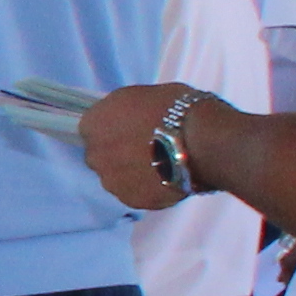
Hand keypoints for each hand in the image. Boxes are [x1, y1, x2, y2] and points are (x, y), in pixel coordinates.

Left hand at [73, 82, 187, 214]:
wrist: (203, 142)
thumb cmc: (178, 110)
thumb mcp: (147, 95)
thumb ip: (130, 111)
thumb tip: (132, 118)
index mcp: (93, 123)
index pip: (93, 128)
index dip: (114, 130)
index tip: (131, 131)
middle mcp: (94, 154)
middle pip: (102, 156)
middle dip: (120, 154)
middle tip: (148, 150)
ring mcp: (111, 181)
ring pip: (117, 178)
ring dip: (133, 174)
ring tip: (162, 167)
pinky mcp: (130, 200)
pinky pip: (136, 194)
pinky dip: (148, 189)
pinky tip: (168, 180)